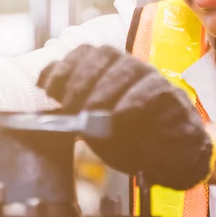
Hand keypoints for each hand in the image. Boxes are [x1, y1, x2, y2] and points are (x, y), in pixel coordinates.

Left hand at [38, 45, 213, 189]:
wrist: (167, 163)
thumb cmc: (129, 141)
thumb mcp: (91, 127)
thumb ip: (70, 106)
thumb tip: (42, 85)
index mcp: (108, 72)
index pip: (85, 53)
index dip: (64, 66)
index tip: (48, 88)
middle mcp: (130, 68)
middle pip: (105, 54)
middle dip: (81, 78)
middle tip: (69, 105)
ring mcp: (152, 79)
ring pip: (128, 67)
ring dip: (104, 88)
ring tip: (91, 112)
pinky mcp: (172, 96)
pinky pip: (153, 89)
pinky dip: (133, 100)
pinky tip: (120, 115)